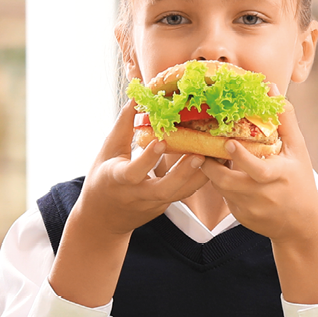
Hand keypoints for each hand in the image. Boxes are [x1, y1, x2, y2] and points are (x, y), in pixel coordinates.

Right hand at [68, 101, 210, 236]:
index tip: (161, 142)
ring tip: (214, 156)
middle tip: (199, 155)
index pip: (134, 172)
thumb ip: (123, 127)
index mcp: (118, 180)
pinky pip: (184, 193)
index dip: (148, 159)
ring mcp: (153, 204)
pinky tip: (212, 163)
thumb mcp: (108, 151)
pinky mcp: (164, 206)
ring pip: (179, 194)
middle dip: (183, 174)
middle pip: (164, 190)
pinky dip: (199, 179)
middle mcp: (138, 195)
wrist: (103, 217)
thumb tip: (136, 99)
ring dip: (199, 176)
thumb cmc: (103, 178)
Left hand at [197, 103, 317, 304]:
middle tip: (202, 149)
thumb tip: (270, 88)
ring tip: (211, 157)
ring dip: (213, 172)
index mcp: (279, 176)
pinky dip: (221, 184)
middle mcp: (263, 195)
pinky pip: (224, 197)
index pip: (257, 169)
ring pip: (222, 188)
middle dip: (211, 166)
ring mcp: (250, 208)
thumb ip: (284, 119)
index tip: (228, 143)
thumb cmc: (300, 180)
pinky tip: (223, 173)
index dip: (241, 157)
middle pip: (228, 182)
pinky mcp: (241, 216)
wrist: (302, 225)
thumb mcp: (298, 150)